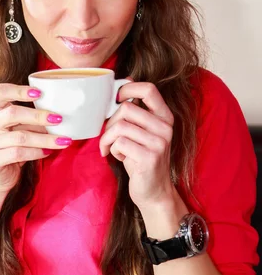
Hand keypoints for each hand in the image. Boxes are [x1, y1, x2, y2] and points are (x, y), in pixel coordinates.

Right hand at [0, 83, 71, 192]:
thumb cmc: (14, 146)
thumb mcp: (23, 128)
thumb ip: (34, 119)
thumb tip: (59, 114)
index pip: (1, 92)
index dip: (19, 90)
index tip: (40, 93)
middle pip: (12, 113)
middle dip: (38, 116)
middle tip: (59, 119)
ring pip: (20, 137)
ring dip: (44, 139)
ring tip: (62, 140)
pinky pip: (17, 153)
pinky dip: (36, 152)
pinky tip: (48, 152)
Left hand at [99, 79, 174, 210]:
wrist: (154, 191)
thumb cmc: (141, 159)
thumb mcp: (141, 132)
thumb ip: (135, 112)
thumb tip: (124, 82)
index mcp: (164, 117)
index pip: (149, 89)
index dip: (128, 88)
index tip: (116, 98)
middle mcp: (165, 128)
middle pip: (126, 108)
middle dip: (110, 122)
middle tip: (108, 137)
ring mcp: (159, 143)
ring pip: (120, 126)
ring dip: (108, 138)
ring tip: (110, 148)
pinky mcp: (149, 157)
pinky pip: (119, 143)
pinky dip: (112, 150)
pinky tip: (119, 158)